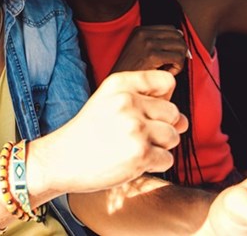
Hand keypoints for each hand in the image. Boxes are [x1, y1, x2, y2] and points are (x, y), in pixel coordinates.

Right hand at [32, 70, 187, 194]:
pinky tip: (132, 161)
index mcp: (120, 84)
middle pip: (174, 112)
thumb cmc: (89, 132)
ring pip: (173, 136)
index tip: (147, 111)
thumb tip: (184, 120)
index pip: (166, 82)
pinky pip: (168, 159)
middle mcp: (128, 102)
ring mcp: (135, 128)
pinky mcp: (140, 154)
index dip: (164, 98)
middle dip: (162, 127)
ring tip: (133, 148)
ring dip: (160, 147)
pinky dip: (155, 164)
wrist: (61, 159)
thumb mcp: (109, 101)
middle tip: (135, 135)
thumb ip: (145, 101)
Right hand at [112, 25, 187, 75]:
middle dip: (179, 51)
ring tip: (167, 69)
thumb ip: (157, 42)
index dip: (176, 43)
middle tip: (171, 64)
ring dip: (179, 60)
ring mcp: (147, 43)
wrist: (119, 83)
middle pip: (178, 36)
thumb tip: (180, 37)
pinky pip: (178, 58)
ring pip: (180, 46)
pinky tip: (167, 73)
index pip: (171, 29)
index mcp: (140, 30)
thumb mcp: (140, 50)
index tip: (172, 55)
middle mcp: (143, 33)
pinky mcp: (152, 55)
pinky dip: (177, 68)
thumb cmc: (131, 71)